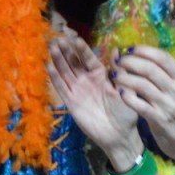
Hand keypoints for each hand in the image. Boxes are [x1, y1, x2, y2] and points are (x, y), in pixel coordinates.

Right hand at [46, 30, 143, 172]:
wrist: (119, 134)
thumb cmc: (126, 112)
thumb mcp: (125, 89)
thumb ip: (119, 71)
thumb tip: (118, 50)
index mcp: (101, 75)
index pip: (89, 59)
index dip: (82, 50)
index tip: (76, 40)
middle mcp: (87, 80)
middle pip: (74, 63)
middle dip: (67, 51)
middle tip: (60, 39)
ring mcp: (78, 90)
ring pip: (65, 72)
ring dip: (58, 60)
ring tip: (52, 47)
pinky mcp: (71, 101)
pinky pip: (61, 87)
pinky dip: (54, 77)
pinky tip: (48, 66)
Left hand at [115, 46, 174, 172]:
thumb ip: (172, 78)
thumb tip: (149, 60)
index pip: (163, 57)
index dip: (144, 50)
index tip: (131, 49)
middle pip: (150, 68)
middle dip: (130, 61)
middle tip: (118, 61)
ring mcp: (169, 105)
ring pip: (141, 84)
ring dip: (124, 77)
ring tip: (115, 75)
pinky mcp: (159, 119)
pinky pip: (138, 104)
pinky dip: (127, 96)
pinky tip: (121, 93)